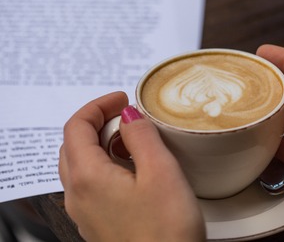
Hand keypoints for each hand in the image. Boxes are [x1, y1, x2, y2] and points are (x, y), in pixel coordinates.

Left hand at [59, 92, 204, 241]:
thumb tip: (128, 114)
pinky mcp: (98, 222)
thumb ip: (141, 136)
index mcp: (88, 177)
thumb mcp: (161, 171)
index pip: (76, 126)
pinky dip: (105, 164)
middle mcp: (78, 194)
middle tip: (125, 114)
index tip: (122, 98)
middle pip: (73, 144)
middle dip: (96, 122)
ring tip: (132, 139)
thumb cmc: (166, 230)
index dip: (98, 105)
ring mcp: (85, 211)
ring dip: (100, 143)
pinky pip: (91, 184)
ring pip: (81, 164)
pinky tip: (132, 169)